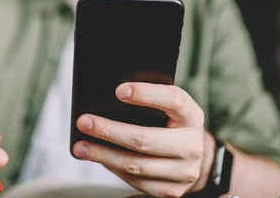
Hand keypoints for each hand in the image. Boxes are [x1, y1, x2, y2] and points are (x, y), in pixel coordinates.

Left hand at [72, 83, 210, 197]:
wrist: (198, 157)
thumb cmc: (174, 124)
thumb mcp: (171, 108)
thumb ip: (151, 101)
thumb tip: (113, 96)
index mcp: (192, 116)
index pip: (173, 100)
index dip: (146, 94)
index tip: (118, 91)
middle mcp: (192, 145)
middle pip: (145, 139)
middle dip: (109, 130)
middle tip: (84, 122)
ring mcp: (184, 172)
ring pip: (136, 164)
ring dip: (103, 155)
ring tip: (81, 146)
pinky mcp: (172, 191)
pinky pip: (136, 181)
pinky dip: (113, 168)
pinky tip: (98, 158)